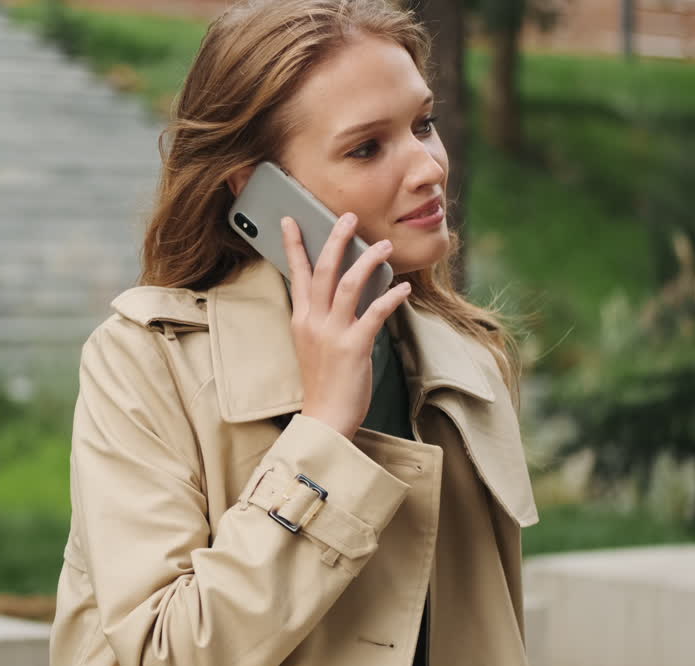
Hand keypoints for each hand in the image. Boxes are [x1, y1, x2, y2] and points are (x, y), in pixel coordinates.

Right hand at [281, 213, 411, 438]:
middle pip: (322, 271)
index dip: (294, 245)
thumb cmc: (324, 383)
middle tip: (349, 217)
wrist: (325, 418)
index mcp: (301, 320)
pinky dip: (390, 297)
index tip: (291, 221)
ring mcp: (332, 334)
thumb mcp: (313, 345)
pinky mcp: (353, 347)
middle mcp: (313, 322)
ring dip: (368, 261)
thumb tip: (346, 291)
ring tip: (384, 246)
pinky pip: (375, 313)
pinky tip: (404, 287)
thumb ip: (323, 318)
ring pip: (348, 285)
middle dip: (336, 240)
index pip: (296, 274)